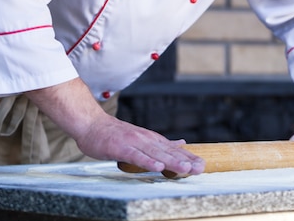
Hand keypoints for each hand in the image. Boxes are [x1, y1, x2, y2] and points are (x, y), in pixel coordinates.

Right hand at [76, 113, 204, 175]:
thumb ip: (162, 143)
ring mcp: (134, 143)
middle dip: (185, 160)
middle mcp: (145, 139)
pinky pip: (136, 156)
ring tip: (186, 168)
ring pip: (155, 153)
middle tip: (200, 168)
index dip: (188, 157)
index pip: (173, 149)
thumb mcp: (142, 137)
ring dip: (171, 160)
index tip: (201, 164)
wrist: (91, 124)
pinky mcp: (121, 148)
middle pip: (168, 151)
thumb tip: (181, 144)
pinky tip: (158, 166)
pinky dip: (147, 161)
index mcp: (151, 139)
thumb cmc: (114, 134)